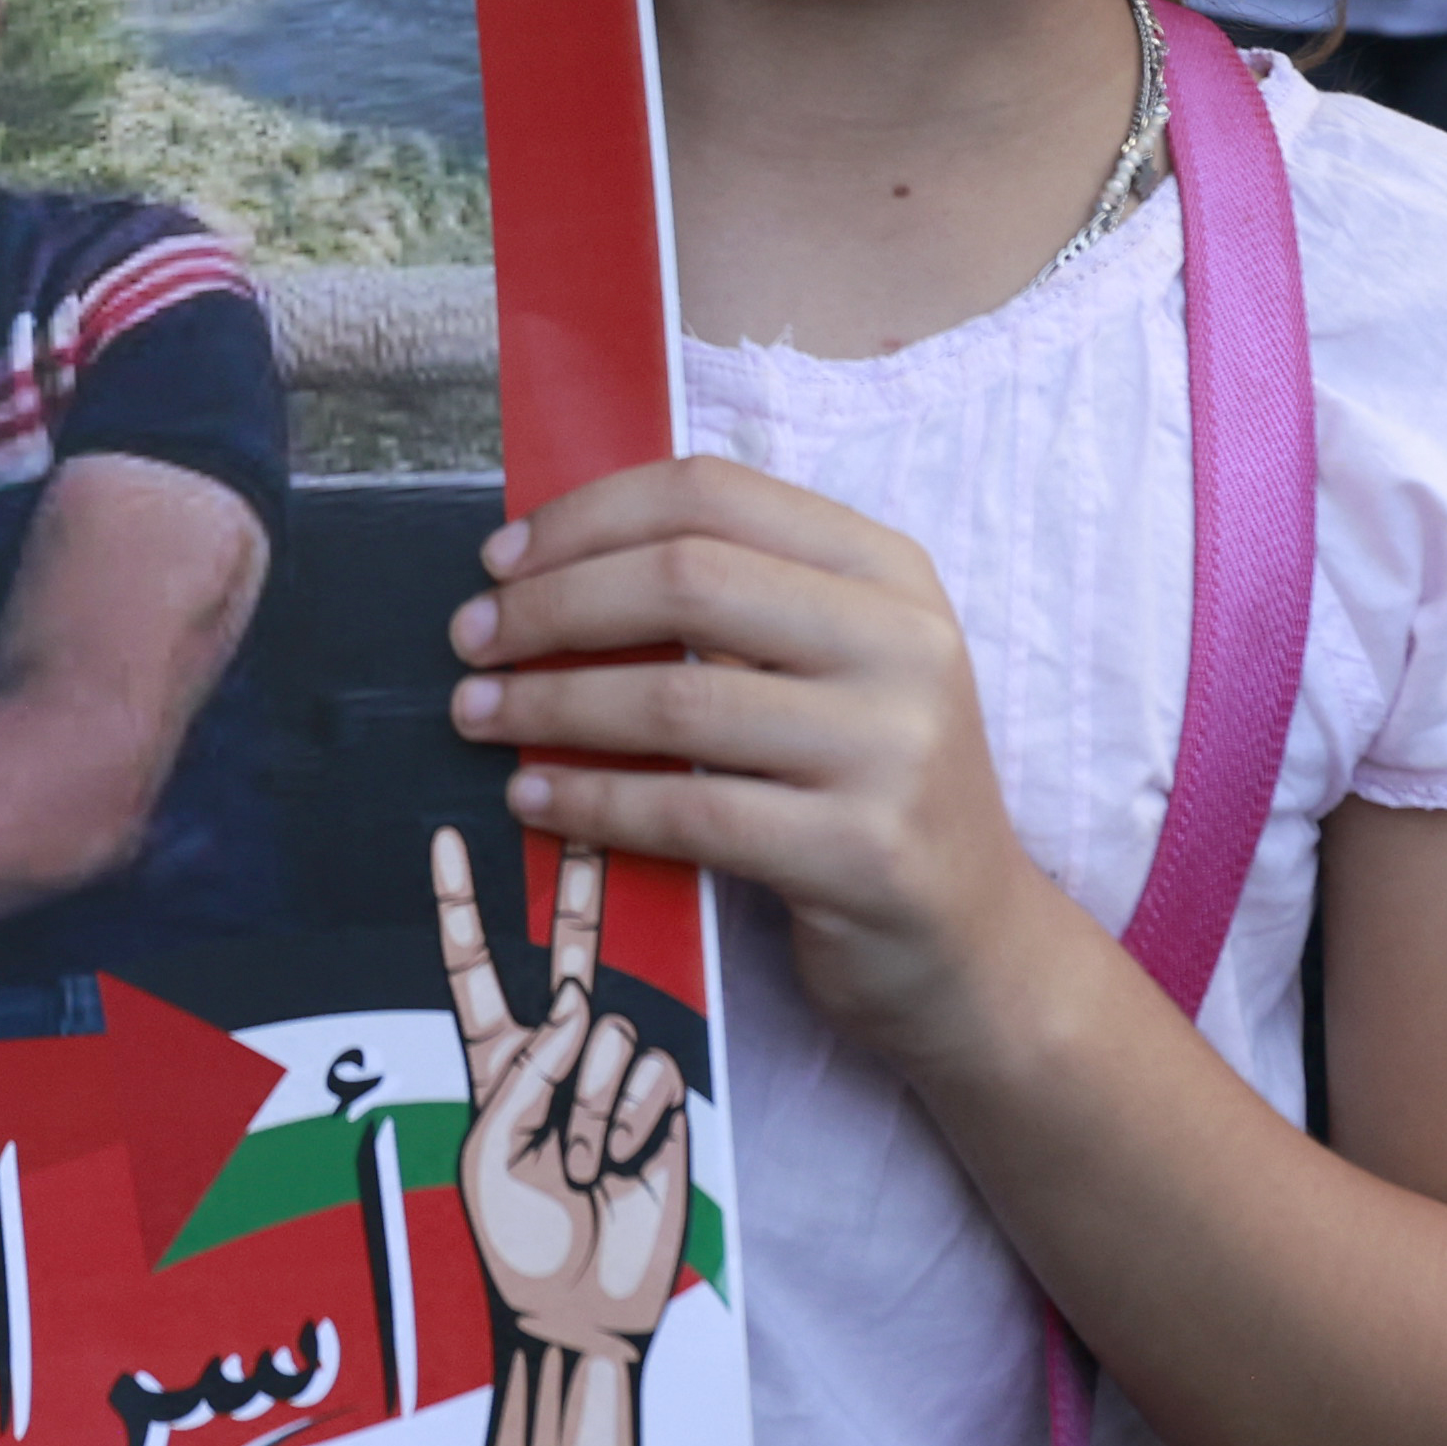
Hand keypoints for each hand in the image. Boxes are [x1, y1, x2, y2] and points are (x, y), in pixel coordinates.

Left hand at [432, 830, 691, 1370]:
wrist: (581, 1310)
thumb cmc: (519, 1240)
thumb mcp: (490, 1149)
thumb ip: (528, 1070)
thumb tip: (584, 1010)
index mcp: (499, 1059)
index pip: (478, 966)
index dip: (462, 906)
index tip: (445, 837)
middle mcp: (561, 1052)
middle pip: (570, 950)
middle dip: (575, 882)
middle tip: (583, 805)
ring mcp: (615, 1074)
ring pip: (614, 1030)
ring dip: (594, 1106)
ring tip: (583, 1167)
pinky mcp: (667, 1100)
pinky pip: (653, 1073)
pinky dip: (633, 1121)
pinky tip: (622, 1164)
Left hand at [454, 452, 1054, 1071]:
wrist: (975, 950)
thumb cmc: (868, 792)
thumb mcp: (834, 669)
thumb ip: (736, 605)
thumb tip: (551, 560)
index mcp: (888, 573)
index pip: (715, 494)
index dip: (590, 516)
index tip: (501, 557)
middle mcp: (903, 644)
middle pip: (686, 579)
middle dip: (553, 604)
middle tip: (471, 637)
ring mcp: (893, 748)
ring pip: (677, 699)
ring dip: (550, 702)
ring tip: (477, 713)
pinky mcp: (862, 852)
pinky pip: (690, 813)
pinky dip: (593, 800)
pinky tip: (533, 797)